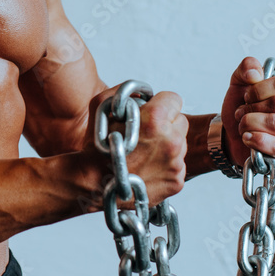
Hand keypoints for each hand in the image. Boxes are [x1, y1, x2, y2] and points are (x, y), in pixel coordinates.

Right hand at [85, 86, 187, 203]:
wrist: (94, 183)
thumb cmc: (96, 147)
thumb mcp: (100, 106)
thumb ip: (123, 92)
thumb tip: (142, 94)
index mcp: (156, 119)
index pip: (174, 100)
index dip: (161, 104)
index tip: (152, 113)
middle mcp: (172, 141)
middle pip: (180, 123)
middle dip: (166, 126)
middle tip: (146, 136)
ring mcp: (176, 163)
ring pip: (180, 146)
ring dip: (166, 147)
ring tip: (144, 155)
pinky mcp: (176, 181)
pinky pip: (177, 167)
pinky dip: (165, 168)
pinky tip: (147, 169)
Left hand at [221, 57, 274, 168]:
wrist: (231, 135)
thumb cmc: (242, 108)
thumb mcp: (240, 83)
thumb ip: (247, 68)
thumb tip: (255, 74)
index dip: (258, 90)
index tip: (247, 96)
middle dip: (251, 108)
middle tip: (241, 113)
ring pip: (273, 123)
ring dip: (249, 124)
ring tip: (243, 125)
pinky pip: (274, 145)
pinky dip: (255, 140)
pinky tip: (247, 138)